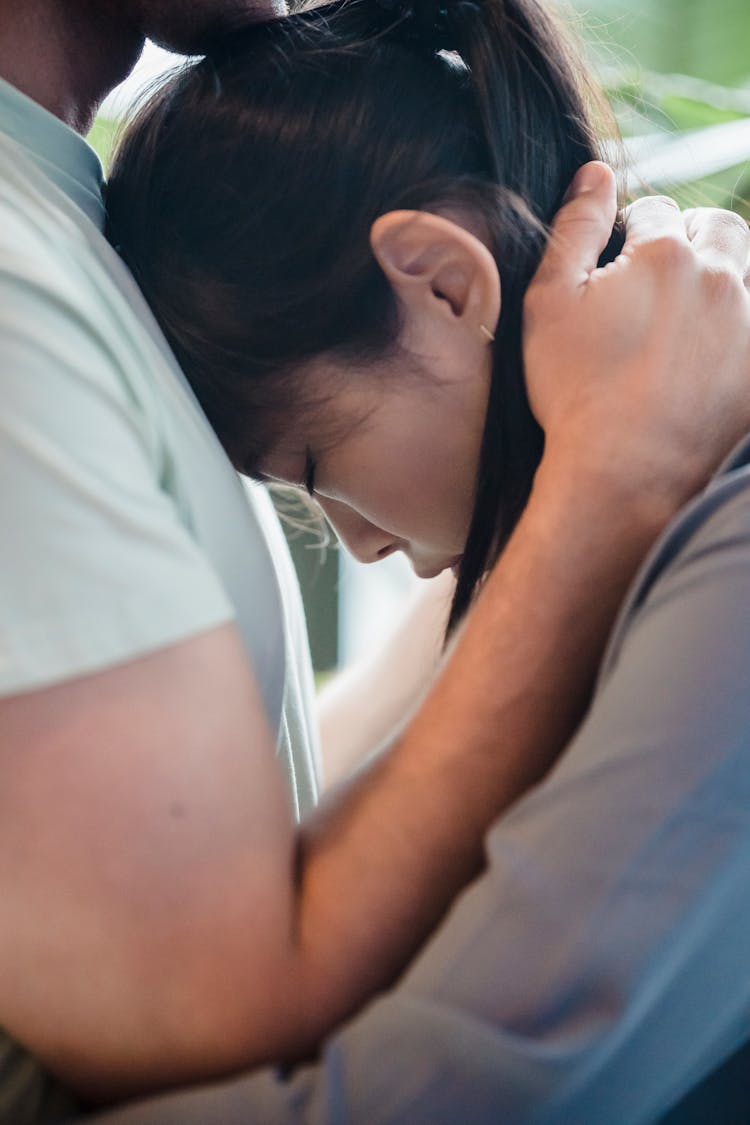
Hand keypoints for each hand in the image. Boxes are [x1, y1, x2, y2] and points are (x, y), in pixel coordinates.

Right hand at [524, 162, 749, 517]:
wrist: (622, 474)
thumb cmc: (575, 391)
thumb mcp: (549, 304)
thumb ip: (572, 229)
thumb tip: (595, 174)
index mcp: (665, 255)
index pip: (653, 211)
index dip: (628, 235)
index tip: (615, 272)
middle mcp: (721, 278)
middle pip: (716, 229)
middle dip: (687, 243)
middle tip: (654, 289)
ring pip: (746, 272)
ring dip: (720, 279)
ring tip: (685, 318)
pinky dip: (736, 328)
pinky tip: (706, 355)